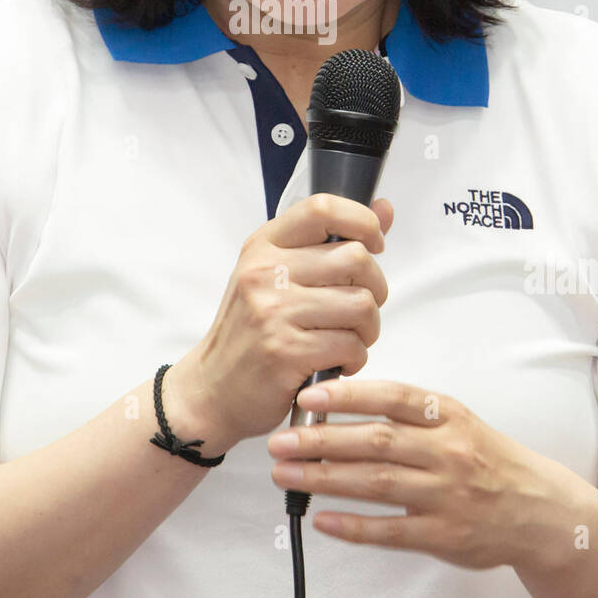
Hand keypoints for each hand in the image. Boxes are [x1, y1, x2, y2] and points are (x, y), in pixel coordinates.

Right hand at [170, 193, 394, 447]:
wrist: (213, 389)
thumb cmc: (252, 331)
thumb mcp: (278, 275)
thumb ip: (330, 242)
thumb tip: (384, 208)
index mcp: (264, 245)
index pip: (322, 208)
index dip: (362, 221)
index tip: (374, 244)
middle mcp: (265, 272)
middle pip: (356, 258)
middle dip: (375, 288)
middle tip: (359, 310)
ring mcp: (273, 311)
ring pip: (361, 304)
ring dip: (368, 328)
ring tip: (349, 339)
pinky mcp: (285, 351)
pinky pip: (351, 345)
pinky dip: (355, 358)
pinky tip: (337, 362)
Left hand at [267, 377, 579, 573]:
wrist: (537, 509)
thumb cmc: (484, 456)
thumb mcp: (455, 420)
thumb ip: (407, 410)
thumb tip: (341, 396)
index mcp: (448, 416)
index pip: (392, 398)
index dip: (348, 396)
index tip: (308, 396)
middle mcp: (447, 452)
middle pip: (376, 442)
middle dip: (321, 440)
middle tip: (280, 439)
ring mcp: (446, 496)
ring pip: (377, 484)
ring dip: (325, 479)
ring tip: (285, 474)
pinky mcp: (444, 536)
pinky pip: (391, 531)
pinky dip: (354, 526)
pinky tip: (321, 519)